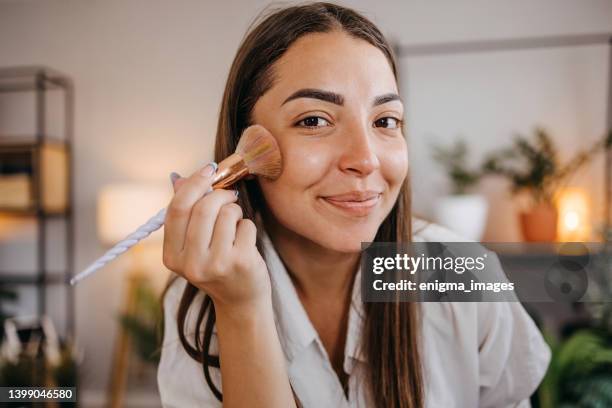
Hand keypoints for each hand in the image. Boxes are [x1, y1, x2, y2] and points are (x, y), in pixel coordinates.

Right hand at [162, 164, 270, 315]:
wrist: (241, 301)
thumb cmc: (217, 264)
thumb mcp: (194, 244)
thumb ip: (186, 212)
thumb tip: (178, 178)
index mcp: (172, 256)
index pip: (177, 209)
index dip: (194, 183)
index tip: (208, 169)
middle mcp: (191, 264)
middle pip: (203, 208)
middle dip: (220, 194)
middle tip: (230, 195)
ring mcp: (216, 265)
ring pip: (227, 214)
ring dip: (235, 212)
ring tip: (235, 225)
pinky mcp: (241, 263)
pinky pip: (246, 225)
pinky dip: (248, 227)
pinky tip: (245, 241)